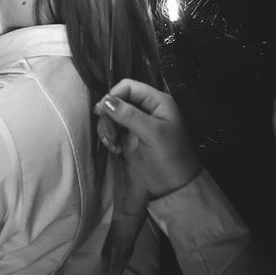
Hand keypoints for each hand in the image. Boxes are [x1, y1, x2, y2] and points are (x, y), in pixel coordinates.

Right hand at [94, 78, 201, 198]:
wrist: (174, 187)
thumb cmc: (170, 159)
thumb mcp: (152, 134)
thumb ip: (129, 115)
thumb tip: (106, 100)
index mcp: (158, 103)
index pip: (129, 87)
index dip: (114, 96)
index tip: (102, 111)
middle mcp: (148, 109)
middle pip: (117, 100)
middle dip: (109, 116)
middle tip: (109, 134)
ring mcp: (137, 123)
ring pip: (111, 115)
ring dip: (107, 128)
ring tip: (112, 144)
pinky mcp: (129, 136)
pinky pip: (112, 128)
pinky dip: (109, 137)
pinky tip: (115, 148)